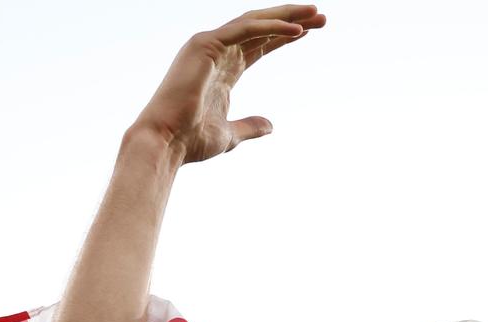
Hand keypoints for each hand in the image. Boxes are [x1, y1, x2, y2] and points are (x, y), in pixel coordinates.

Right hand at [130, 5, 326, 163]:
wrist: (166, 142)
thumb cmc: (191, 140)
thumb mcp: (231, 134)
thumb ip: (250, 126)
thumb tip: (271, 125)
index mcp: (222, 69)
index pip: (258, 44)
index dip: (283, 36)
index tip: (309, 31)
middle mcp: (215, 51)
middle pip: (261, 28)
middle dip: (291, 19)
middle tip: (321, 16)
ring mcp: (209, 45)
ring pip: (255, 21)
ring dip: (287, 15)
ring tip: (316, 13)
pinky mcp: (205, 44)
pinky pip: (246, 29)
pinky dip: (272, 27)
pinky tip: (298, 30)